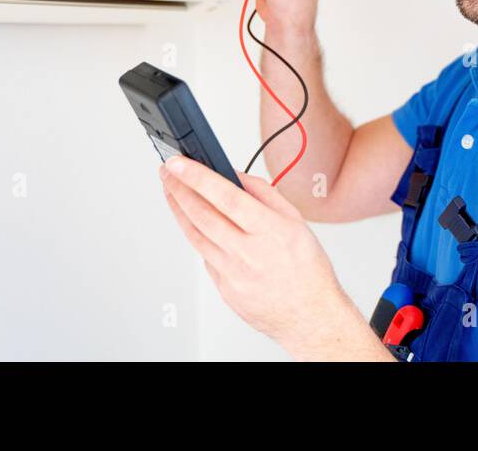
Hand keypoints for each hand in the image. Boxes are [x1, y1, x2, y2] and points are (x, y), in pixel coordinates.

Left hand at [158, 156, 387, 359]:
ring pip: (195, 236)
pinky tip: (195, 224)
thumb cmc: (307, 268)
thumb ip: (264, 193)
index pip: (225, 196)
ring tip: (171, 192)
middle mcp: (248, 253)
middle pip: (202, 215)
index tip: (178, 163)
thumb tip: (235, 176)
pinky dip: (198, 237)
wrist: (310, 316)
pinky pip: (205, 257)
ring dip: (178, 210)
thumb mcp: (295, 221)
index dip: (197, 177)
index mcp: (269, 230)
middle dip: (178, 189)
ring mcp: (233, 274)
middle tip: (167, 172)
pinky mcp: (224, 289)